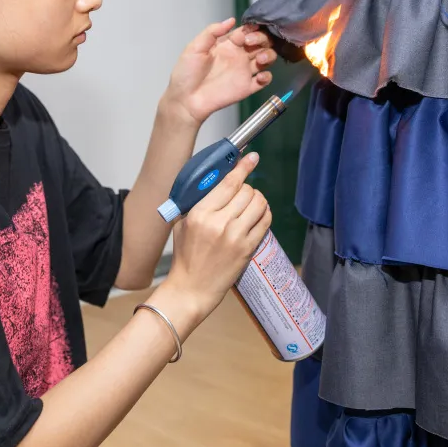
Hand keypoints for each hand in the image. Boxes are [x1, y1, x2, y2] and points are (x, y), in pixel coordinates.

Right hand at [163, 153, 271, 319]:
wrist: (191, 288)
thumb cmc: (185, 257)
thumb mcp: (182, 224)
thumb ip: (196, 202)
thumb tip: (214, 182)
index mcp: (200, 214)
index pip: (228, 183)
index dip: (242, 167)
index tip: (251, 157)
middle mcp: (220, 223)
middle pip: (246, 191)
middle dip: (247, 187)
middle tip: (243, 191)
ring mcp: (236, 236)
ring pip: (259, 203)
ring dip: (258, 199)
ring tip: (251, 203)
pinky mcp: (248, 248)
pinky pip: (265, 221)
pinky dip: (264, 213)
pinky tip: (257, 215)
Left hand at [164, 18, 276, 124]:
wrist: (185, 99)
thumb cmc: (186, 73)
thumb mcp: (195, 47)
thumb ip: (212, 32)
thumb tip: (231, 20)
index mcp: (227, 45)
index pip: (247, 31)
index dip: (251, 29)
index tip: (246, 33)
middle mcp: (238, 56)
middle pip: (261, 42)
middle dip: (261, 39)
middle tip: (250, 43)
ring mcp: (244, 72)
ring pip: (267, 58)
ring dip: (269, 55)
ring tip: (260, 59)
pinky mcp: (246, 87)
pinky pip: (264, 81)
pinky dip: (267, 77)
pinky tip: (259, 76)